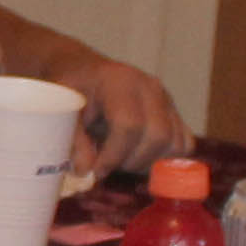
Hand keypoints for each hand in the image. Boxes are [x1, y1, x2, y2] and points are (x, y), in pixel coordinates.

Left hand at [44, 45, 190, 178]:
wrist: (85, 73)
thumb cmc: (72, 91)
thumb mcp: (62, 111)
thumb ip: (72, 141)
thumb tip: (85, 172)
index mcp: (119, 82)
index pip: (129, 124)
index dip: (114, 155)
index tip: (96, 171)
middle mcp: (150, 88)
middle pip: (158, 135)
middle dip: (132, 161)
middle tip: (109, 166)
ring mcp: (166, 99)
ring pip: (175, 143)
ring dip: (149, 162)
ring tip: (123, 160)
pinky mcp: (174, 113)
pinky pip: (183, 143)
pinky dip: (165, 159)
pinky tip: (139, 157)